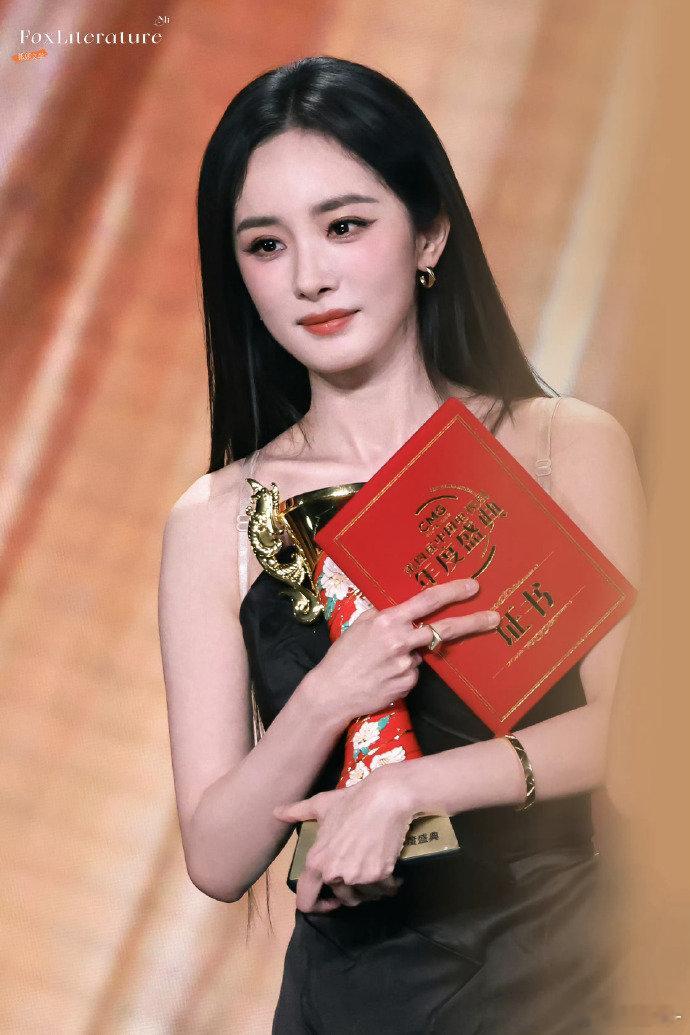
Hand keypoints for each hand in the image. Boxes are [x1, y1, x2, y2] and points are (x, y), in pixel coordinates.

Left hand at [273, 767, 414, 913]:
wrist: (385, 797)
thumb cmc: (351, 800)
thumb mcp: (320, 804)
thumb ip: (296, 812)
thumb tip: (276, 812)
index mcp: (317, 862)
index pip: (306, 902)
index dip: (318, 906)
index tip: (331, 899)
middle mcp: (335, 873)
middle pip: (343, 899)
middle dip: (351, 891)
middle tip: (360, 873)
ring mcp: (358, 876)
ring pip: (365, 897)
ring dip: (371, 890)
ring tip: (375, 871)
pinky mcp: (381, 874)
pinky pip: (385, 890)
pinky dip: (390, 885)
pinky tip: (391, 873)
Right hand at [311, 577, 499, 724]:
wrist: (332, 692)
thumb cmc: (343, 655)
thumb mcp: (361, 625)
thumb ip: (386, 616)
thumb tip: (408, 614)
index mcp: (388, 621)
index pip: (427, 601)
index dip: (453, 592)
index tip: (473, 586)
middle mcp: (401, 641)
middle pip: (444, 629)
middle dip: (473, 622)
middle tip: (494, 618)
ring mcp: (406, 664)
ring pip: (422, 653)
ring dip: (409, 654)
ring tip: (381, 663)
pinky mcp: (408, 684)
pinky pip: (414, 673)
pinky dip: (403, 673)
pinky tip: (383, 676)